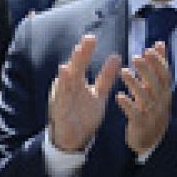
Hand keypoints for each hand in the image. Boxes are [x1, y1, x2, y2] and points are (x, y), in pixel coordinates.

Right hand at [48, 35, 120, 152]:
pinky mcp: (59, 107)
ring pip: (67, 79)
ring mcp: (62, 96)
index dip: (85, 51)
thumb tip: (117, 56)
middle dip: (80, 54)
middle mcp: (68, 86)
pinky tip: (64, 73)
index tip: (91, 38)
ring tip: (76, 53)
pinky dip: (63, 85)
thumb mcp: (99, 94)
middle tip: (88, 39)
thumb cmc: (84, 115)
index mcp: (77, 81)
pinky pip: (61, 96)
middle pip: (75, 67)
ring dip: (71, 68)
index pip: (81, 63)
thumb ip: (106, 76)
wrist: (74, 139)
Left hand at [116, 42, 172, 156]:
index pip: (165, 74)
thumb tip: (160, 43)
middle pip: (156, 83)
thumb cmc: (152, 109)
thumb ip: (156, 67)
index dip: (159, 62)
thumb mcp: (157, 88)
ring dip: (134, 84)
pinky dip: (128, 105)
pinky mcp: (141, 124)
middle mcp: (160, 101)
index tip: (150, 49)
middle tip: (135, 57)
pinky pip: (135, 113)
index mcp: (164, 91)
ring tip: (123, 72)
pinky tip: (119, 96)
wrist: (152, 141)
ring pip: (144, 97)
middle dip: (147, 69)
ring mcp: (152, 113)